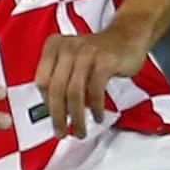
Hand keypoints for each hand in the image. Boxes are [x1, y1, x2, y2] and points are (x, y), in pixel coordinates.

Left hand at [34, 27, 150, 139]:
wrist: (127, 37)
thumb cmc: (98, 54)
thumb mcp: (72, 61)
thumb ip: (60, 79)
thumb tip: (52, 111)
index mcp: (54, 46)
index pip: (42, 81)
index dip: (47, 103)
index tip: (53, 118)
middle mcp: (68, 46)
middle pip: (56, 89)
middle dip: (58, 117)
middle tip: (62, 132)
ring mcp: (86, 52)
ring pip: (74, 93)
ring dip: (76, 117)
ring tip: (80, 130)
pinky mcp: (105, 60)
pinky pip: (95, 91)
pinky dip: (95, 108)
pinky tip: (97, 116)